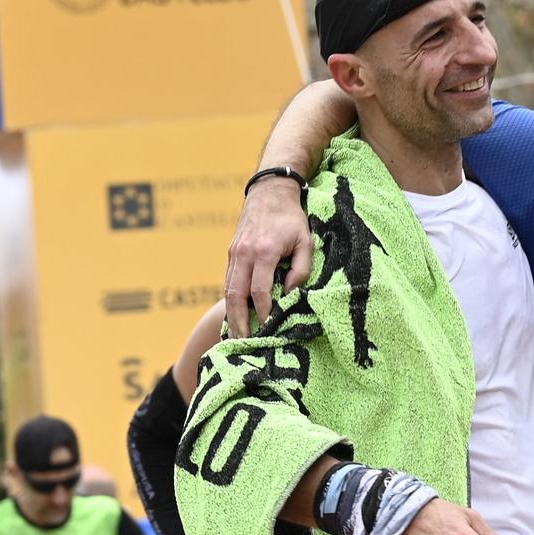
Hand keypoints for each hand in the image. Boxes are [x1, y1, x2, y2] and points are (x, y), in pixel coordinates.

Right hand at [225, 178, 312, 335]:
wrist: (269, 193)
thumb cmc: (292, 219)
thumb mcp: (305, 241)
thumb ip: (301, 270)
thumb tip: (291, 295)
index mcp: (265, 251)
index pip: (260, 290)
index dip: (264, 312)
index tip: (269, 328)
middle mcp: (245, 253)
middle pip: (236, 295)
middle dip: (239, 321)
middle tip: (244, 342)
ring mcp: (234, 253)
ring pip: (228, 289)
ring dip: (231, 314)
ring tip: (236, 334)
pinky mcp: (231, 252)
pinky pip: (229, 280)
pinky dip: (231, 299)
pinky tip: (236, 313)